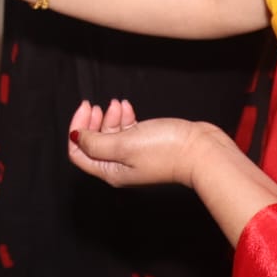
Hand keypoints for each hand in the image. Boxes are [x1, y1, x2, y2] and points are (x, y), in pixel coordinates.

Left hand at [67, 99, 225, 190]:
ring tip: (118, 104)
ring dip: (110, 117)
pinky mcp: (148, 145)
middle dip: (93, 121)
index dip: (77, 129)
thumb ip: (95, 142)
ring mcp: (134, 156)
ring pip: (111, 134)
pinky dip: (124, 117)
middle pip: (94, 142)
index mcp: (110, 171)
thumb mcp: (123, 144)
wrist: (201, 151)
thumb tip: (75, 137)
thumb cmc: (165, 149)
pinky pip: (127, 131)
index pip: (78, 153)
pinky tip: (128, 107)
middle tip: (96, 105)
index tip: (85, 108)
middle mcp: (120, 167)